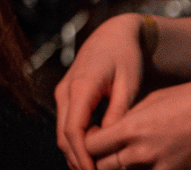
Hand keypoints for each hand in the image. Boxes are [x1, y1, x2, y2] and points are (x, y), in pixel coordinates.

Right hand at [55, 14, 147, 169]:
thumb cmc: (125, 56)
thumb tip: (110, 139)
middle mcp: (65, 91)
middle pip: (63, 135)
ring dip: (75, 152)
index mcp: (80, 87)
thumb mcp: (128, 83)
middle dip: (76, 159)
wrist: (112, 35)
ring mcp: (62, 93)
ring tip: (95, 169)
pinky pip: (66, 124)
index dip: (82, 155)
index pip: (74, 130)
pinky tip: (93, 153)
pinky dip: (75, 142)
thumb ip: (118, 111)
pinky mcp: (66, 96)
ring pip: (62, 132)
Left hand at [83, 81, 190, 169]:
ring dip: (118, 165)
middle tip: (104, 149)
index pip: (89, 146)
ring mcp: (158, 168)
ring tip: (124, 153)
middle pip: (101, 166)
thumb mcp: (152, 101)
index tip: (94, 135)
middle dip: (98, 158)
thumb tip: (113, 127)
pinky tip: (145, 160)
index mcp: (130, 129)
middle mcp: (140, 153)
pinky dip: (141, 169)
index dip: (87, 141)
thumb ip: (128, 118)